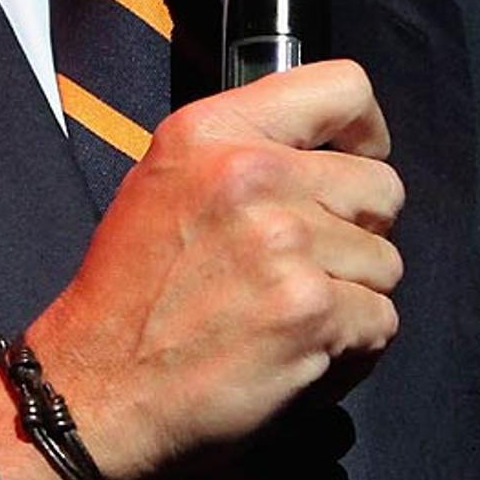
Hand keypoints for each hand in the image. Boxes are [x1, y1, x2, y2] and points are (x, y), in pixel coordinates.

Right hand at [0, 60, 401, 479]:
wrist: (95, 391)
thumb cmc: (129, 301)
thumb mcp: (164, 184)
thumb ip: (242, 152)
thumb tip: (328, 152)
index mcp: (213, 133)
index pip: (343, 88)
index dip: (367, 132)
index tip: (358, 162)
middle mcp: (253, 175)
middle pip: (381, 187)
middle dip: (356, 233)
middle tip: (300, 269)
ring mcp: (286, 243)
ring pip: (384, 262)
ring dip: (350, 297)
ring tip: (284, 317)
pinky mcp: (311, 311)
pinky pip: (380, 322)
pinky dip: (349, 350)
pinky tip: (295, 353)